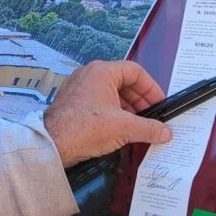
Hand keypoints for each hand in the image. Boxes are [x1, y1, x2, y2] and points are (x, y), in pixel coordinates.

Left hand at [44, 61, 171, 167]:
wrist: (52, 144)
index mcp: (102, 71)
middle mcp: (89, 75)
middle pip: (124, 82)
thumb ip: (148, 128)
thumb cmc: (81, 129)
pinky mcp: (74, 102)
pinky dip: (113, 112)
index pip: (135, 72)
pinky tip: (120, 128)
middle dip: (140, 100)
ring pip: (112, 92)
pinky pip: (100, 101)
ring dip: (128, 108)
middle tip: (151, 117)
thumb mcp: (124, 128)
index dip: (151, 88)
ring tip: (138, 125)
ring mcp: (80, 87)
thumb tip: (164, 132)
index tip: (159, 103)